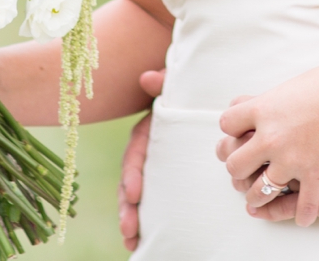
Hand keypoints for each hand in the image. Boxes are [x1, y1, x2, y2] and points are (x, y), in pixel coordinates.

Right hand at [118, 68, 165, 249]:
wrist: (191, 102)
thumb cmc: (182, 95)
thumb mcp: (174, 87)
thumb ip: (163, 83)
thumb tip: (148, 77)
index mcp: (146, 134)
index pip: (134, 155)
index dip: (132, 175)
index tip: (135, 194)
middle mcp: (144, 154)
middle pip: (129, 182)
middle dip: (127, 207)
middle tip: (129, 229)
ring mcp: (152, 168)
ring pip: (135, 196)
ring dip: (131, 219)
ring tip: (131, 241)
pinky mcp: (161, 180)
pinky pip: (150, 202)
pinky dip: (142, 221)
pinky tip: (139, 242)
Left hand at [215, 62, 318, 225]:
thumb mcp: (290, 87)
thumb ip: (269, 101)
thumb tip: (255, 105)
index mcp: (263, 110)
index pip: (227, 124)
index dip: (230, 130)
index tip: (236, 134)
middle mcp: (271, 137)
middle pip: (235, 162)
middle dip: (237, 168)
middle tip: (242, 170)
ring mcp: (292, 160)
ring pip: (260, 190)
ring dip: (256, 197)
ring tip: (257, 199)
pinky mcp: (315, 175)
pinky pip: (302, 206)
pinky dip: (302, 214)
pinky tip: (302, 217)